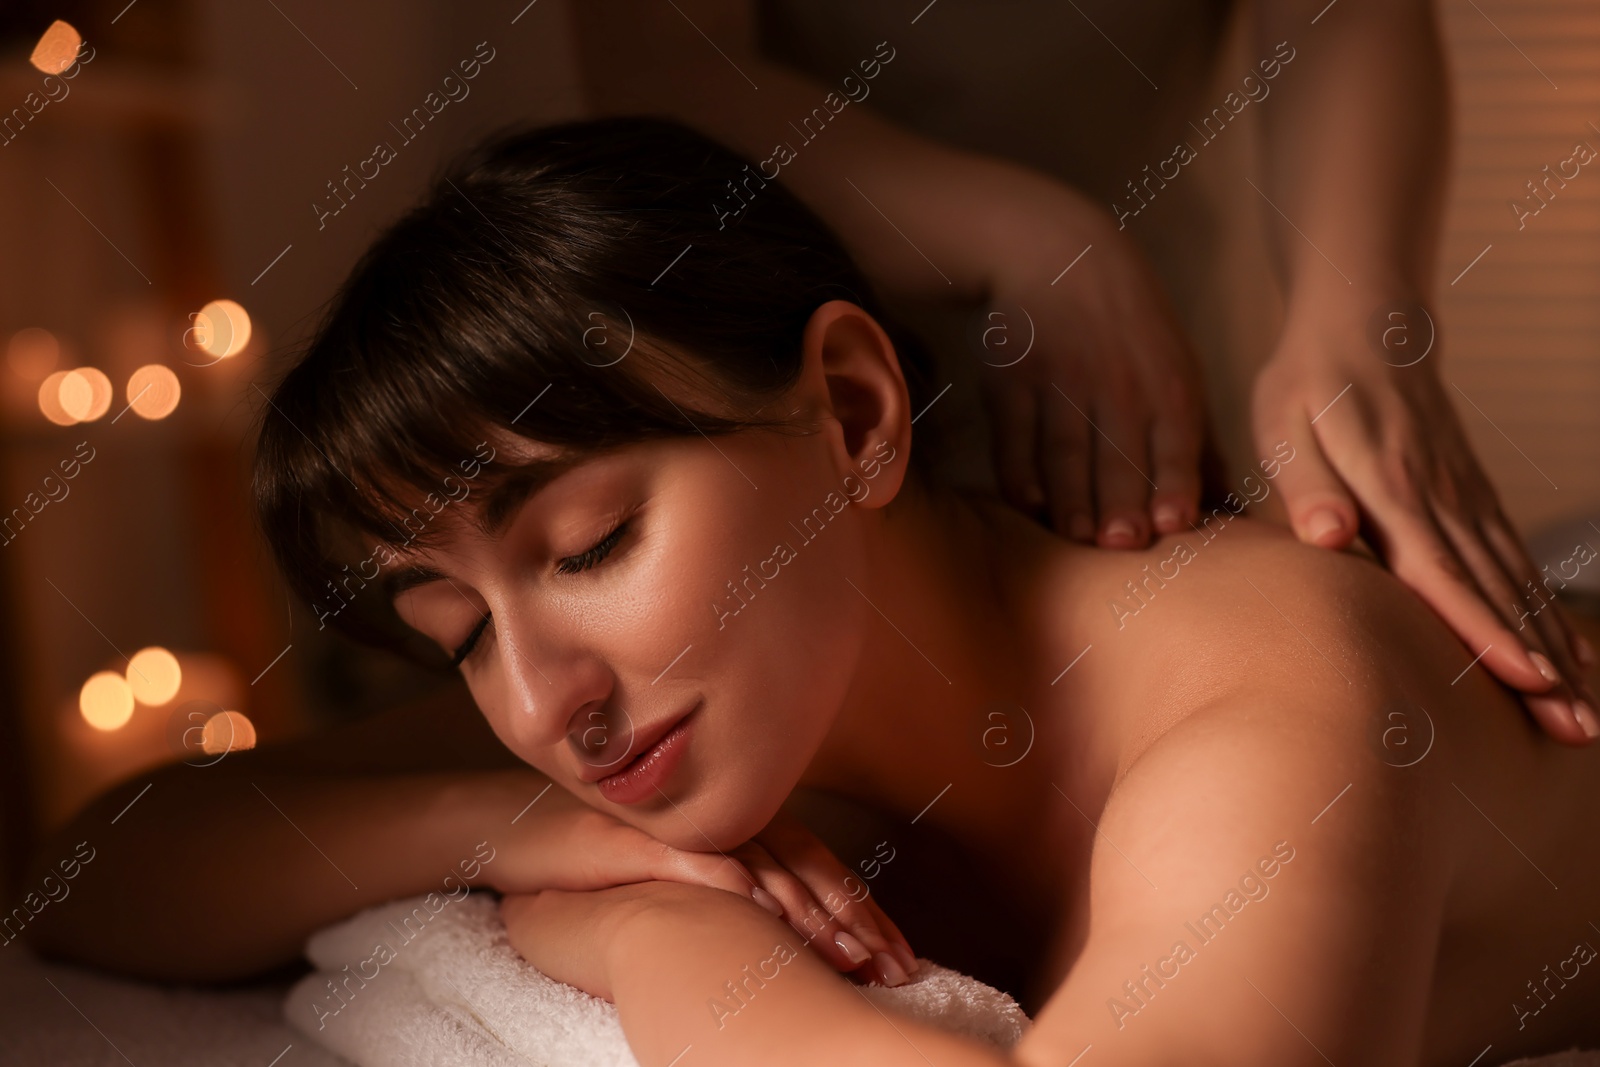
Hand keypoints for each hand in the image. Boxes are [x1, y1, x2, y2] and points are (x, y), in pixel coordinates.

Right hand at [478, 775, 916, 984]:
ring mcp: (675, 822)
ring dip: (803, 903)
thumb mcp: (672, 891)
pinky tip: (755, 906)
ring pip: (756, 859)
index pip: (812, 865)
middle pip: (800, 860)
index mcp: (732, 830)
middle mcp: (714, 818)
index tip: (899, 956)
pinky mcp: (630, 833)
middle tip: (891, 962)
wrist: (506, 836)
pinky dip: (724, 879)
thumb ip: (727, 907)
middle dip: (850, 912)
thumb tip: (785, 954)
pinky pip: (686, 856)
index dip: (858, 907)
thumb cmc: (591, 869)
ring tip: (841, 947)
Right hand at [978, 188, 1206, 548]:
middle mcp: (1115, 382)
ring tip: (1078, 537)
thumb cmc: (1130, 328)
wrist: (1054, 252)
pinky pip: (1015, 434)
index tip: (1175, 522)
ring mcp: (1060, 379)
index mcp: (1165, 382)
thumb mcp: (1176, 365)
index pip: (1174, 440)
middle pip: (1118, 451)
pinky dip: (1020, 470)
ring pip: (1067, 447)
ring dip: (1072, 496)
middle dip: (1122, 499)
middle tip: (1124, 544)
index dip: (1174, 480)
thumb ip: (1197, 440)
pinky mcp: (1010, 379)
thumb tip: (1229, 510)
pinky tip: (1029, 504)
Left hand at [1252, 303, 1598, 743]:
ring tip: (1587, 715)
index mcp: (1392, 491)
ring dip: (1554, 649)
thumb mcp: (1286, 428)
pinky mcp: (1473, 497)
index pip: (1442, 573)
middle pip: (1496, 593)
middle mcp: (1442, 501)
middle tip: (1578, 730)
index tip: (1527, 680)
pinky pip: (1515, 563)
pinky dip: (1544, 610)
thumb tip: (1326, 536)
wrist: (1364, 325)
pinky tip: (1570, 656)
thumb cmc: (1309, 386)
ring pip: (1516, 584)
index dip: (1484, 629)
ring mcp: (1466, 499)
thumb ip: (1306, 486)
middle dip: (1540, 665)